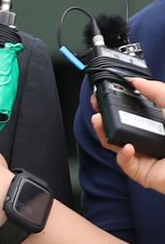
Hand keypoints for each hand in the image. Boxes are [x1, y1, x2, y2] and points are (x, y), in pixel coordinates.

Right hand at [92, 77, 164, 193]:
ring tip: (99, 121)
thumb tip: (136, 81)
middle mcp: (150, 140)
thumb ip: (157, 91)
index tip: (106, 94)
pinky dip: (122, 154)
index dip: (116, 104)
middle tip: (96, 107)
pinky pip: (125, 163)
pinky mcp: (144, 174)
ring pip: (115, 145)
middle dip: (103, 117)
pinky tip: (127, 146)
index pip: (131, 113)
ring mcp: (146, 157)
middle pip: (118, 128)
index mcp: (158, 124)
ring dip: (103, 132)